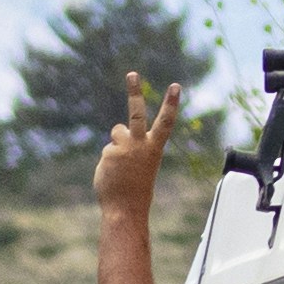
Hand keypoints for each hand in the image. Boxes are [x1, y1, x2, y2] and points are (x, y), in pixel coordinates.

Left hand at [93, 79, 177, 208]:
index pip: (166, 122)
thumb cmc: (136, 187)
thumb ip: (132, 144)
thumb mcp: (140, 163)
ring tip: (121, 163)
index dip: (171, 103)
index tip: (175, 86)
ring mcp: (124, 148)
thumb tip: (117, 131)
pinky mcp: (109, 153)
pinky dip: (108, 161)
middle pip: (136, 113)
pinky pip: (107, 149)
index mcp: (154, 148)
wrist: (125, 209)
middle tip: (131, 74)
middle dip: (135, 92)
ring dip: (117, 142)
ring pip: (117, 132)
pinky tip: (112, 174)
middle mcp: (140, 144)